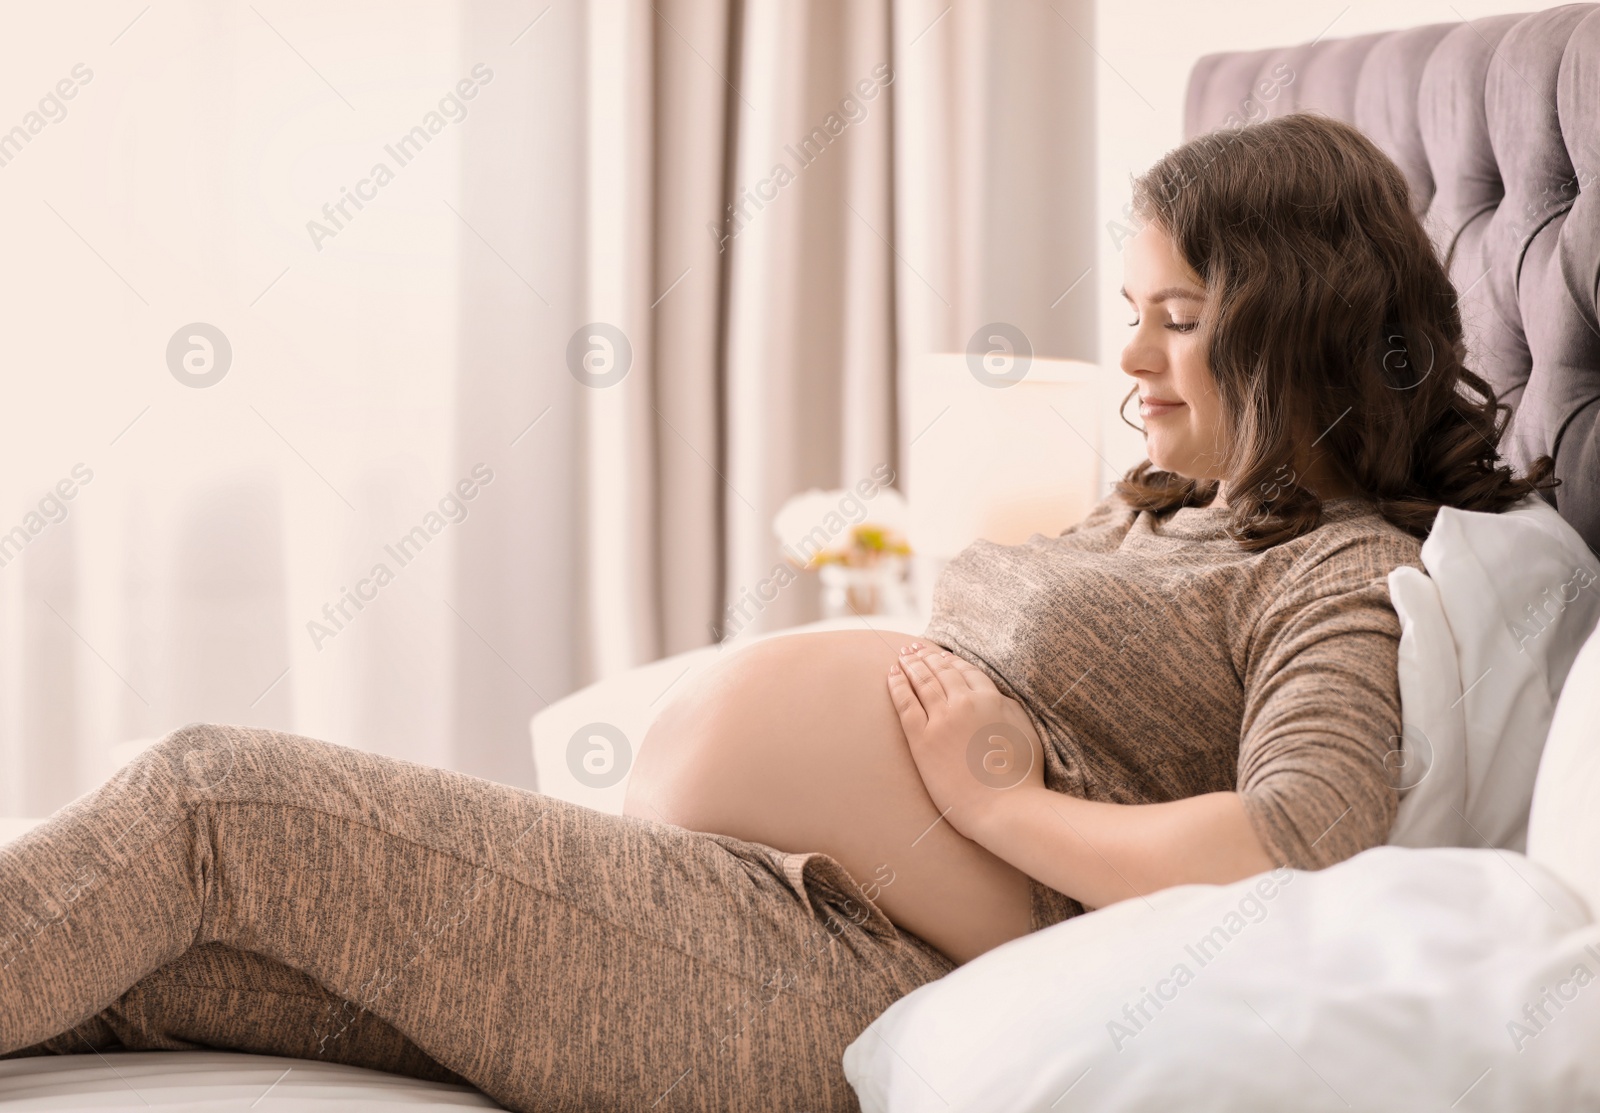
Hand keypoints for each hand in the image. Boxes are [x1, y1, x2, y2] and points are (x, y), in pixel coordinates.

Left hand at [887, 643, 1045, 840]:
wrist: (1004, 807)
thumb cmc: (1020, 777)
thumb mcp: (1024, 730)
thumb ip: (1006, 707)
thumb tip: (993, 694)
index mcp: (992, 699)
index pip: (966, 671)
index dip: (950, 660)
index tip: (941, 654)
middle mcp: (965, 702)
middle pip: (941, 671)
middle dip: (927, 656)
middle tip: (914, 648)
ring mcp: (942, 719)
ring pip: (922, 682)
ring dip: (910, 665)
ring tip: (901, 656)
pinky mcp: (922, 739)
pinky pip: (905, 703)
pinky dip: (897, 685)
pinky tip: (891, 675)